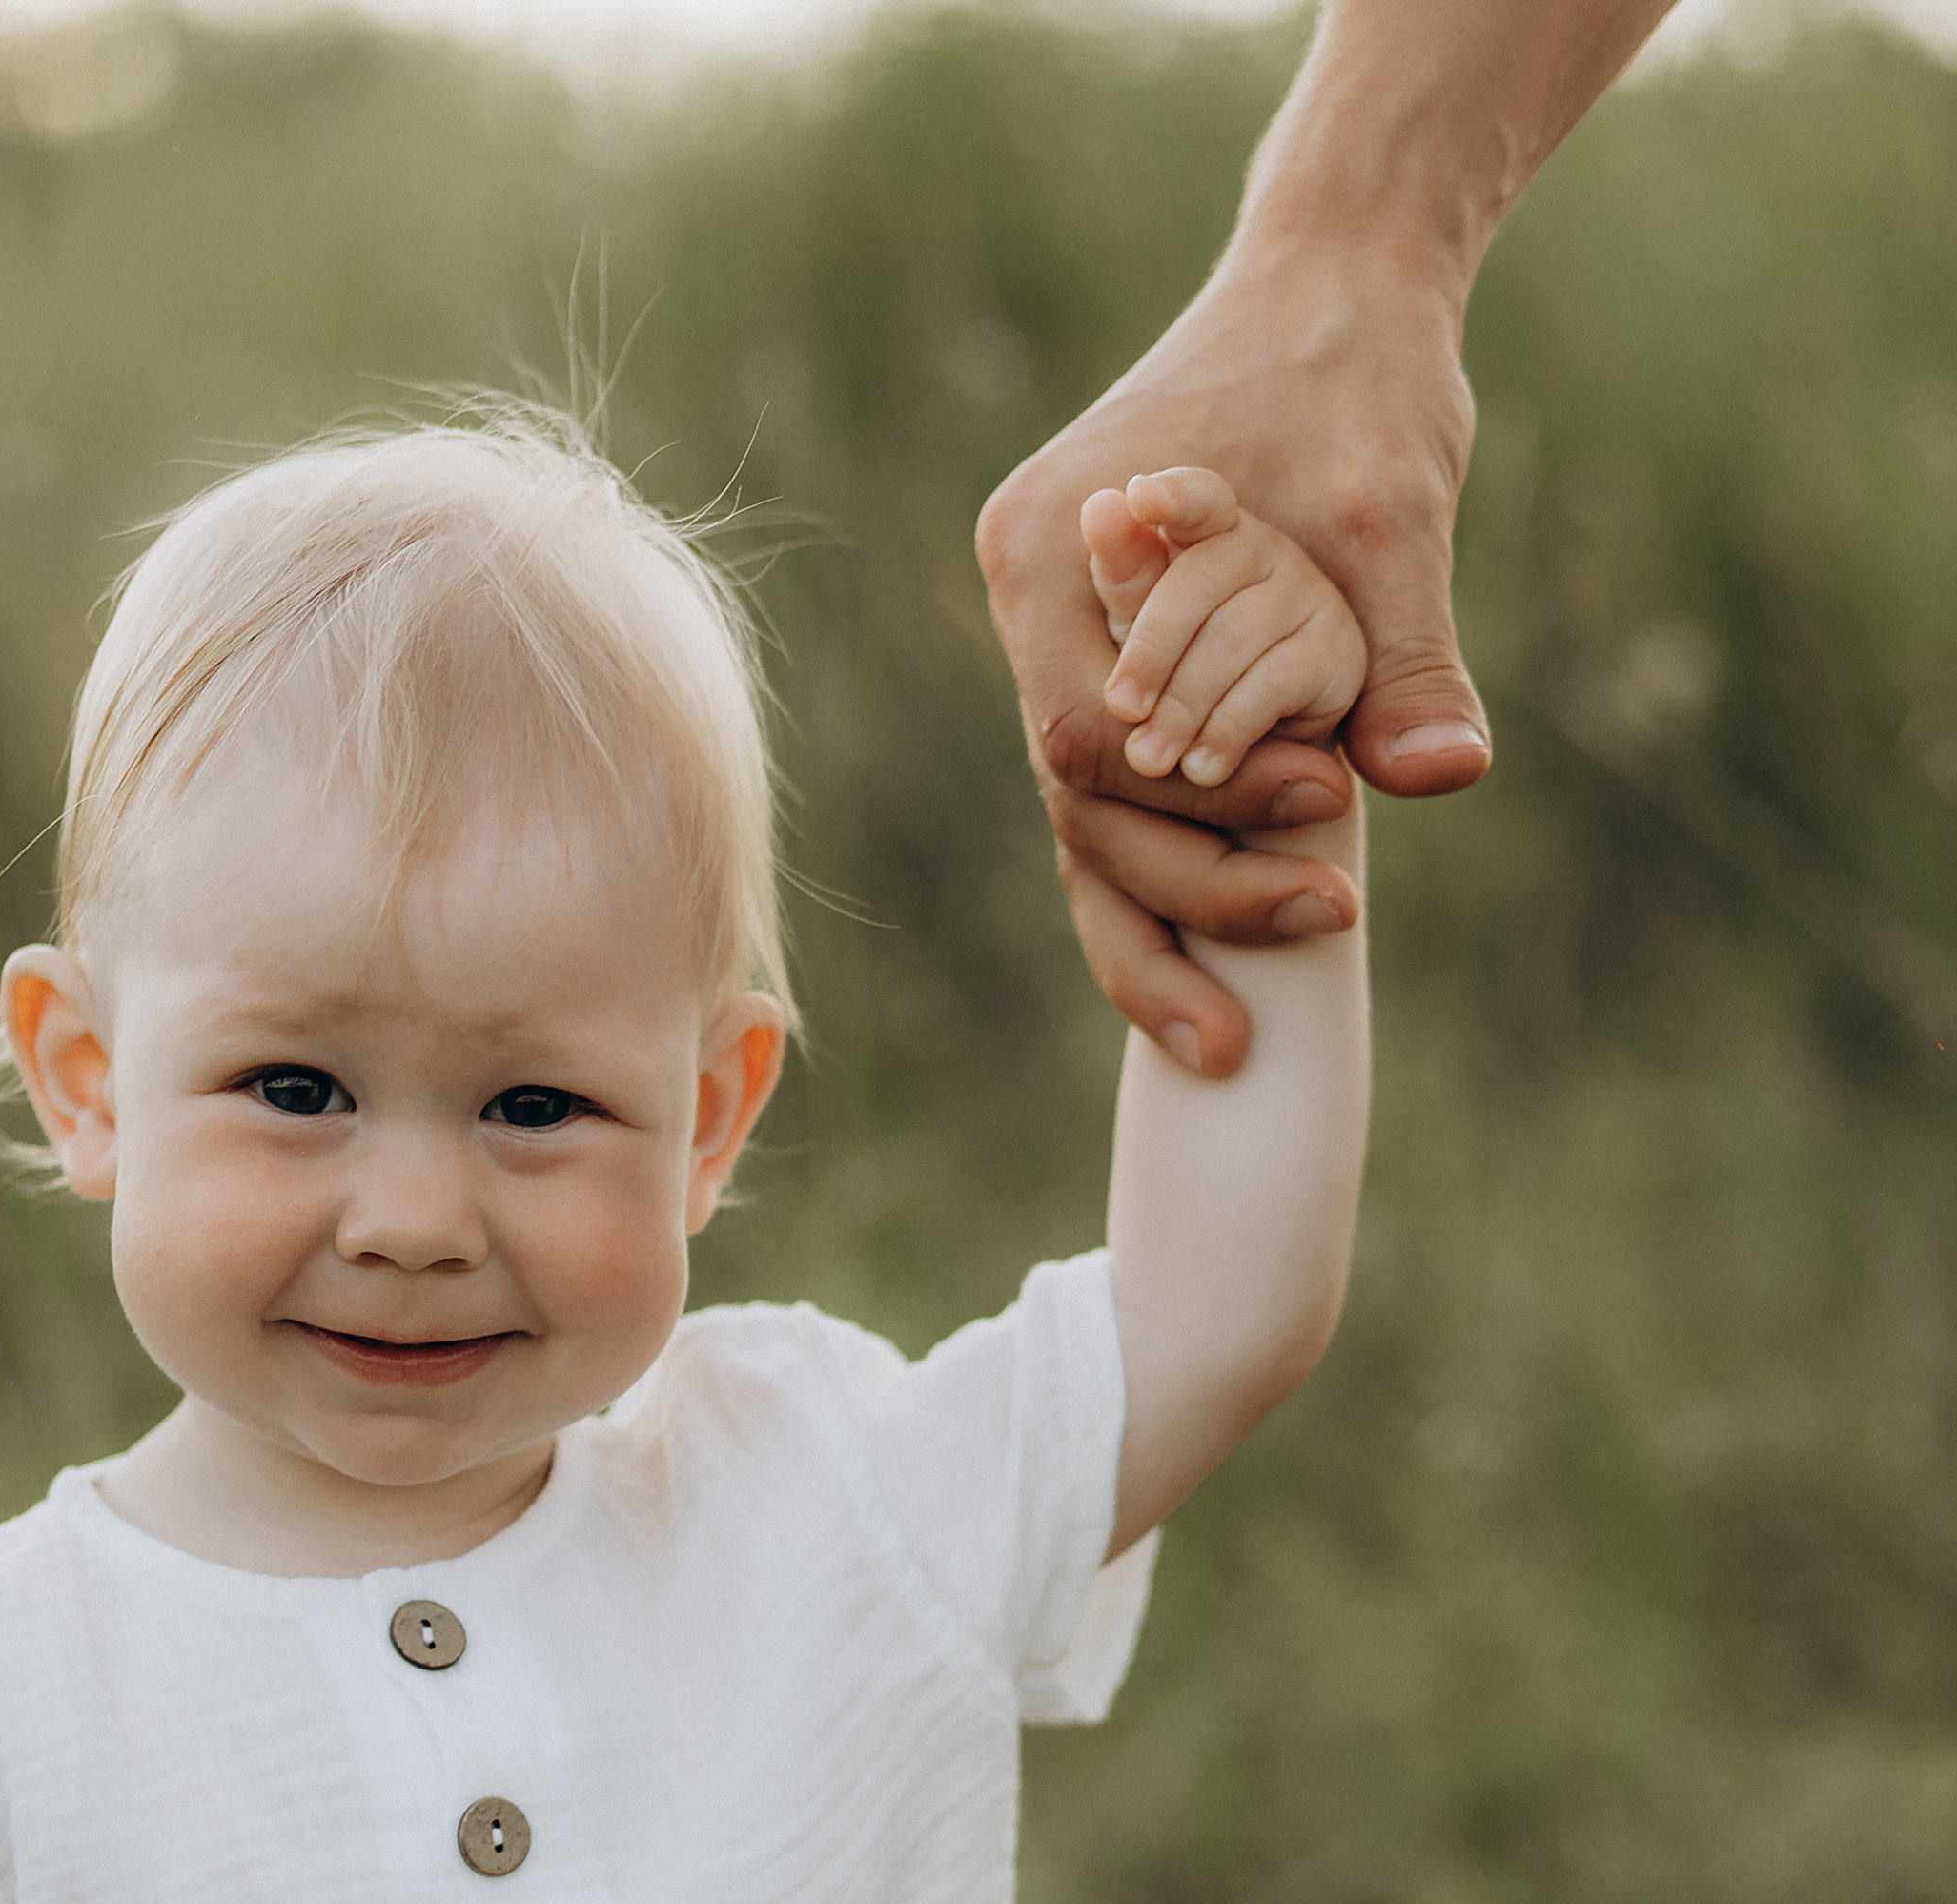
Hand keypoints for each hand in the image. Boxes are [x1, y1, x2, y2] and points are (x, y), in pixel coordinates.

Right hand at [979, 249, 1483, 1071]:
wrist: (1339, 288)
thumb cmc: (1356, 376)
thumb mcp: (1393, 508)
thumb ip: (1406, 648)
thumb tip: (1446, 775)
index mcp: (1053, 553)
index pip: (1082, 741)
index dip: (1194, 811)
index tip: (1319, 821)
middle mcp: (1030, 610)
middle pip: (1078, 809)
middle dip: (1185, 901)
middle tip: (1323, 938)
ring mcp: (1061, 648)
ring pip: (1087, 831)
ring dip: (1167, 928)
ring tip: (1234, 1042)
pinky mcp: (1114, 676)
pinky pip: (1121, 807)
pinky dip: (1173, 883)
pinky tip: (1221, 983)